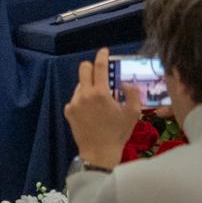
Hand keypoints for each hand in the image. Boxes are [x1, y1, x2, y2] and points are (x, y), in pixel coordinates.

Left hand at [64, 48, 144, 168]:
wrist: (99, 152)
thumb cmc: (118, 133)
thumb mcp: (133, 113)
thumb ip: (132, 94)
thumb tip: (124, 83)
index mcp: (101, 94)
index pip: (99, 67)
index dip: (102, 56)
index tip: (104, 51)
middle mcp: (84, 95)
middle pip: (83, 69)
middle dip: (91, 67)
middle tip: (100, 73)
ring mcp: (74, 102)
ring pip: (80, 85)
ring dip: (89, 86)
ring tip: (100, 101)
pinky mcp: (68, 111)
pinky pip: (75, 98)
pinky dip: (83, 100)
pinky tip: (91, 111)